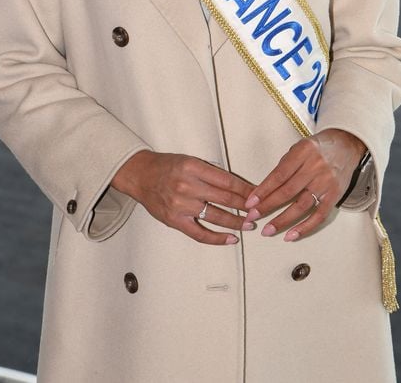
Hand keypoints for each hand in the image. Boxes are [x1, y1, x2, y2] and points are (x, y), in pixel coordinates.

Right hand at [112, 150, 255, 245]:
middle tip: (259, 211)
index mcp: (193, 168)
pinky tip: (231, 238)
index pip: (227, 181)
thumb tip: (237, 186)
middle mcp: (187, 186)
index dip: (246, 189)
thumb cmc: (166, 166)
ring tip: (249, 224)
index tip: (258, 194)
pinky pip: (200, 234)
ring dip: (236, 222)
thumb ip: (211, 173)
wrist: (141, 175)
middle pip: (225, 199)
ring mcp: (181, 205)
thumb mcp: (190, 160)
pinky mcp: (175, 221)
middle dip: (246, 206)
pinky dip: (218, 238)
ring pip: (216, 217)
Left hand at [243, 129, 365, 240]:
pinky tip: (291, 235)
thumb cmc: (318, 148)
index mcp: (304, 151)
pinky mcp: (335, 195)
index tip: (250, 202)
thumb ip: (284, 166)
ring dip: (283, 220)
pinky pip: (319, 215)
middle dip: (267, 206)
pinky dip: (305, 227)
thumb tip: (264, 190)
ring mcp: (326, 182)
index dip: (263, 190)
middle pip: (288, 191)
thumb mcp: (299, 148)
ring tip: (268, 229)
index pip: (279, 174)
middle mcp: (316, 167)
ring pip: (302, 205)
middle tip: (252, 216)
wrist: (346, 146)